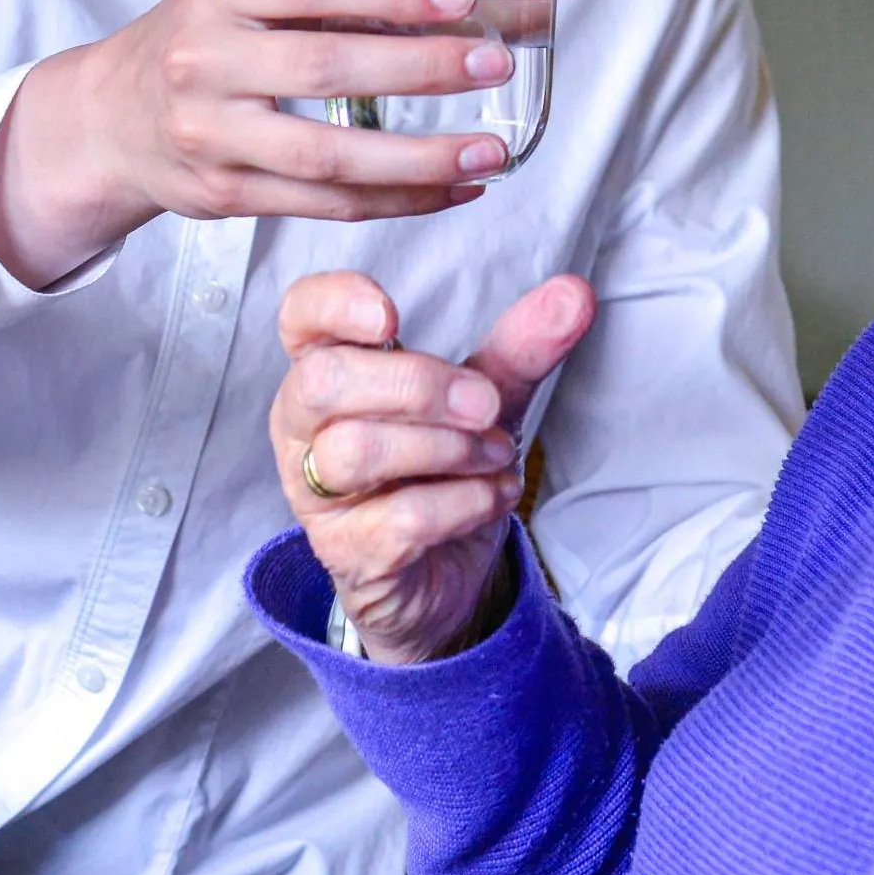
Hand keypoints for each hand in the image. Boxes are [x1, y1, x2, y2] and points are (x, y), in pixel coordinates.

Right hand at [0, 0, 517, 287]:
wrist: (108, 117)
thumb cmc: (200, 41)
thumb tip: (459, 2)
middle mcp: (207, 60)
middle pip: (327, 70)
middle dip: (421, 70)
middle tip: (493, 64)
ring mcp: (212, 135)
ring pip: (330, 156)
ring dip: (420, 157)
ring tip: (489, 151)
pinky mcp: (225, 195)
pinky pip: (325, 206)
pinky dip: (397, 200)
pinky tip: (452, 189)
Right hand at [268, 270, 594, 663]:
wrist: (444, 579)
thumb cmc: (444, 475)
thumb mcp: (483, 404)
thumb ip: (519, 348)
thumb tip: (574, 295)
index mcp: (329, 373)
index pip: (300, 316)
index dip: (334, 304)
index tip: (392, 316)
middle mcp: (304, 430)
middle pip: (323, 381)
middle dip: (416, 384)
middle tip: (486, 404)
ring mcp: (317, 496)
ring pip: (354, 451)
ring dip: (447, 447)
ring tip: (496, 454)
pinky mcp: (349, 553)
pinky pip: (401, 518)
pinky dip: (465, 501)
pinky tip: (493, 495)